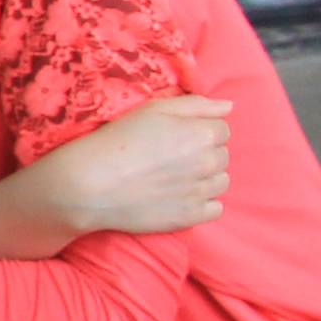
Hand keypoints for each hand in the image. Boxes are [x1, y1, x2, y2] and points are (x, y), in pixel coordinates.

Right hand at [11, 95, 231, 239]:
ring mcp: (202, 192)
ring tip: (174, 176)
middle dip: (204, 154)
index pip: (222, 129)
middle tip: (171, 156)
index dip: (199, 130)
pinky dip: (202, 203)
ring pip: (220, 182)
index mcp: (204, 134)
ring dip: (205, 177)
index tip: (176, 136)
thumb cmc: (118, 140)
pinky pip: (215, 208)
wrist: (91, 184)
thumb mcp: (153, 109)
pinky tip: (178, 196)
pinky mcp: (192, 216)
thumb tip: (228, 106)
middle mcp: (209, 163)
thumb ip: (196, 104)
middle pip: (222, 156)